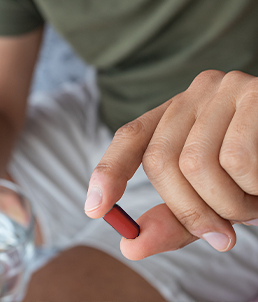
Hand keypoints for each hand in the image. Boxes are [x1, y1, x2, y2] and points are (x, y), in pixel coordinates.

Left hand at [85, 70, 257, 259]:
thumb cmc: (251, 175)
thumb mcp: (208, 197)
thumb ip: (173, 218)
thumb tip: (131, 247)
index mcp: (175, 115)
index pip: (130, 138)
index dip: (108, 172)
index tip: (95, 208)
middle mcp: (192, 96)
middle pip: (159, 160)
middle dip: (188, 210)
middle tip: (221, 229)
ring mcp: (221, 90)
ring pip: (196, 165)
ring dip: (226, 205)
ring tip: (249, 200)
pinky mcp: (254, 95)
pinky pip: (237, 161)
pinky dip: (251, 189)